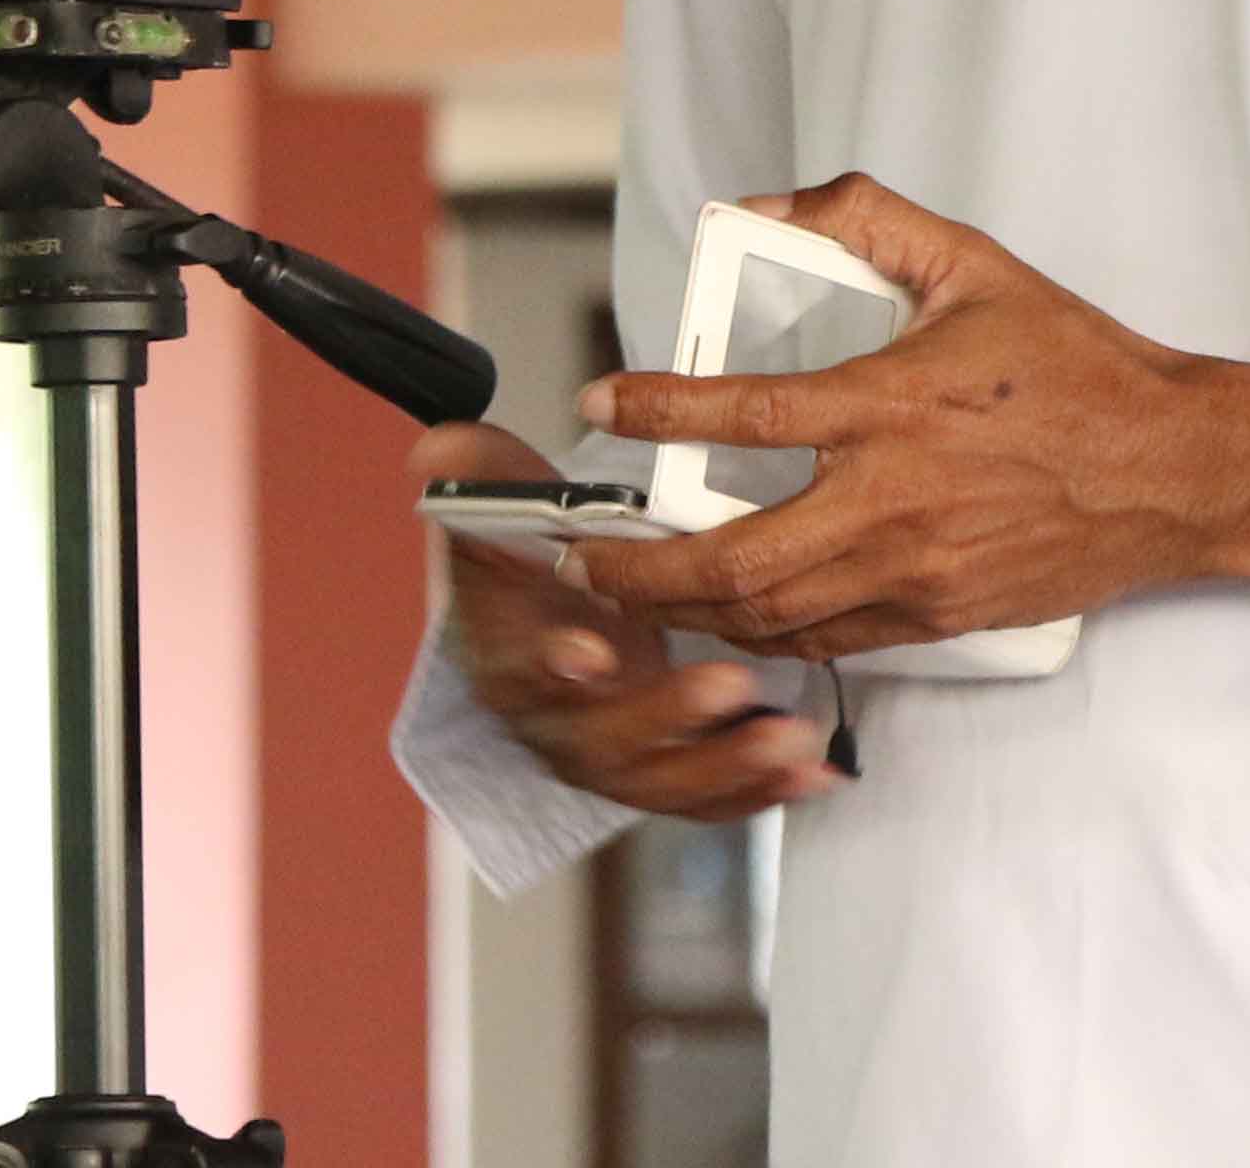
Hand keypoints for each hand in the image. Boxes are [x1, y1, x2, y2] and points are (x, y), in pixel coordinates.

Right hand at [413, 420, 838, 820]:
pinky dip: (759, 791)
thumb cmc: (531, 551)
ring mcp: (607, 754)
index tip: (592, 651)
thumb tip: (437, 455)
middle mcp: (550, 720)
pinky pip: (707, 795)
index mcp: (503, 655)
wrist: (549, 602)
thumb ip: (477, 473)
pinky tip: (812, 776)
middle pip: (599, 741)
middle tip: (728, 684)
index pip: (519, 669)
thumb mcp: (498, 497)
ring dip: (727, 766)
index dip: (552, 664)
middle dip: (666, 718)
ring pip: (660, 781)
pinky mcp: (660, 770)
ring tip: (790, 739)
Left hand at [562, 176, 1249, 661]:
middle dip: (641, 562)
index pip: (746, 409)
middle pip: (736, 556)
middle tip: (584, 549)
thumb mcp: (972, 266)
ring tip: (631, 589)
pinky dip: (764, 635)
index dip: (658, 408)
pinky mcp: (939, 617)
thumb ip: (867, 220)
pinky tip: (725, 619)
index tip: (599, 402)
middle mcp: (893, 500)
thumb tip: (774, 206)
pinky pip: (830, 641)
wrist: (1173, 471)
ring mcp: (915, 572)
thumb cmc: (1076, 369)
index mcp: (892, 405)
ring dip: (687, 608)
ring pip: (772, 614)